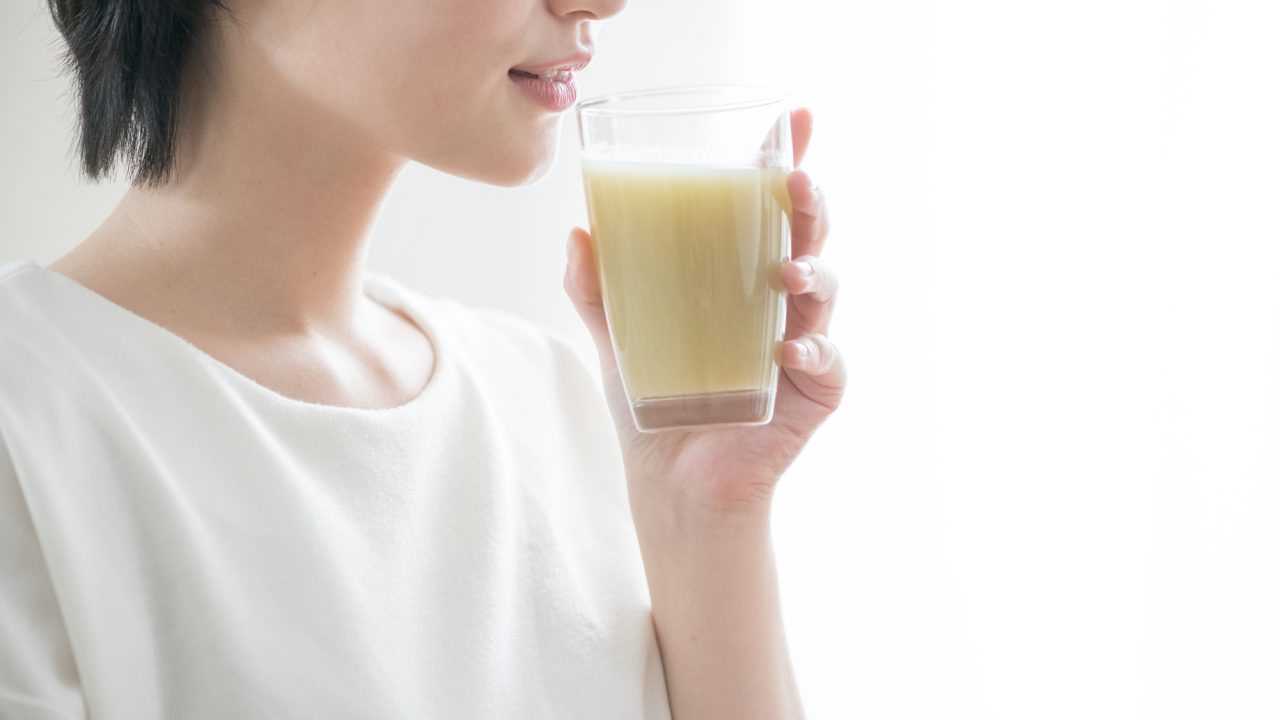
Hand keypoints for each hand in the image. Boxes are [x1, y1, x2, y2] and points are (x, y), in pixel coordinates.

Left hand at [564, 108, 845, 520]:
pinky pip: (829, 367)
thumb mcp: (617, 339)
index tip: (795, 119)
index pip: (768, 209)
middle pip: (807, 238)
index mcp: (738, 277)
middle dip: (810, 204)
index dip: (786, 161)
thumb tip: (576, 231)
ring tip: (788, 272)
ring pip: (825, 292)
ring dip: (814, 274)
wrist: (669, 484)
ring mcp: (802, 347)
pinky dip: (815, 354)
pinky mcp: (813, 396)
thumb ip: (596, 288)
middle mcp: (777, 304)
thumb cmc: (651, 405)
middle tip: (797, 180)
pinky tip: (790, 351)